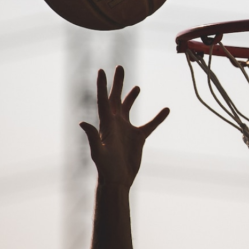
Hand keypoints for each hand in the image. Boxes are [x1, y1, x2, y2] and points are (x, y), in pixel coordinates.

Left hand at [80, 66, 169, 186]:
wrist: (117, 181)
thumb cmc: (105, 168)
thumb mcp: (98, 152)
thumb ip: (92, 137)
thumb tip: (82, 122)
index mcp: (106, 123)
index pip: (104, 99)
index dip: (102, 85)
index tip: (102, 70)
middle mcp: (115, 123)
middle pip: (116, 98)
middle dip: (117, 83)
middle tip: (120, 67)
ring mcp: (126, 130)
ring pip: (129, 109)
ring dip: (131, 97)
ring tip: (136, 87)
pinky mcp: (137, 138)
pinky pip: (150, 125)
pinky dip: (158, 118)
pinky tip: (166, 110)